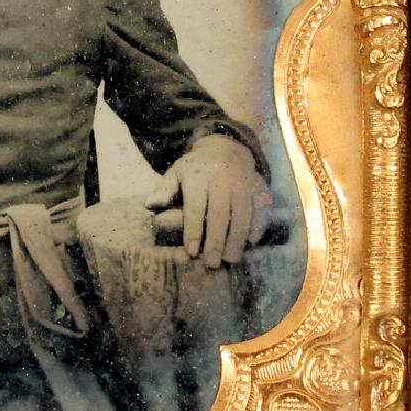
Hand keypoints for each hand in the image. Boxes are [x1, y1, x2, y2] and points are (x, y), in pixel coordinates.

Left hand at [144, 135, 268, 268]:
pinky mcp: (258, 187)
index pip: (195, 207)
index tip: (191, 251)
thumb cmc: (197, 168)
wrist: (227, 147)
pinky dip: (258, 223)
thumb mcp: (177, 172)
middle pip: (219, 214)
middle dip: (216, 240)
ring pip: (242, 213)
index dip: (193, 230)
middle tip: (212, 263)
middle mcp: (222, 180)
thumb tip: (149, 204)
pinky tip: (252, 241)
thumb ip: (164, 189)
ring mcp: (242, 183)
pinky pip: (261, 206)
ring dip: (237, 238)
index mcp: (198, 177)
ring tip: (231, 259)